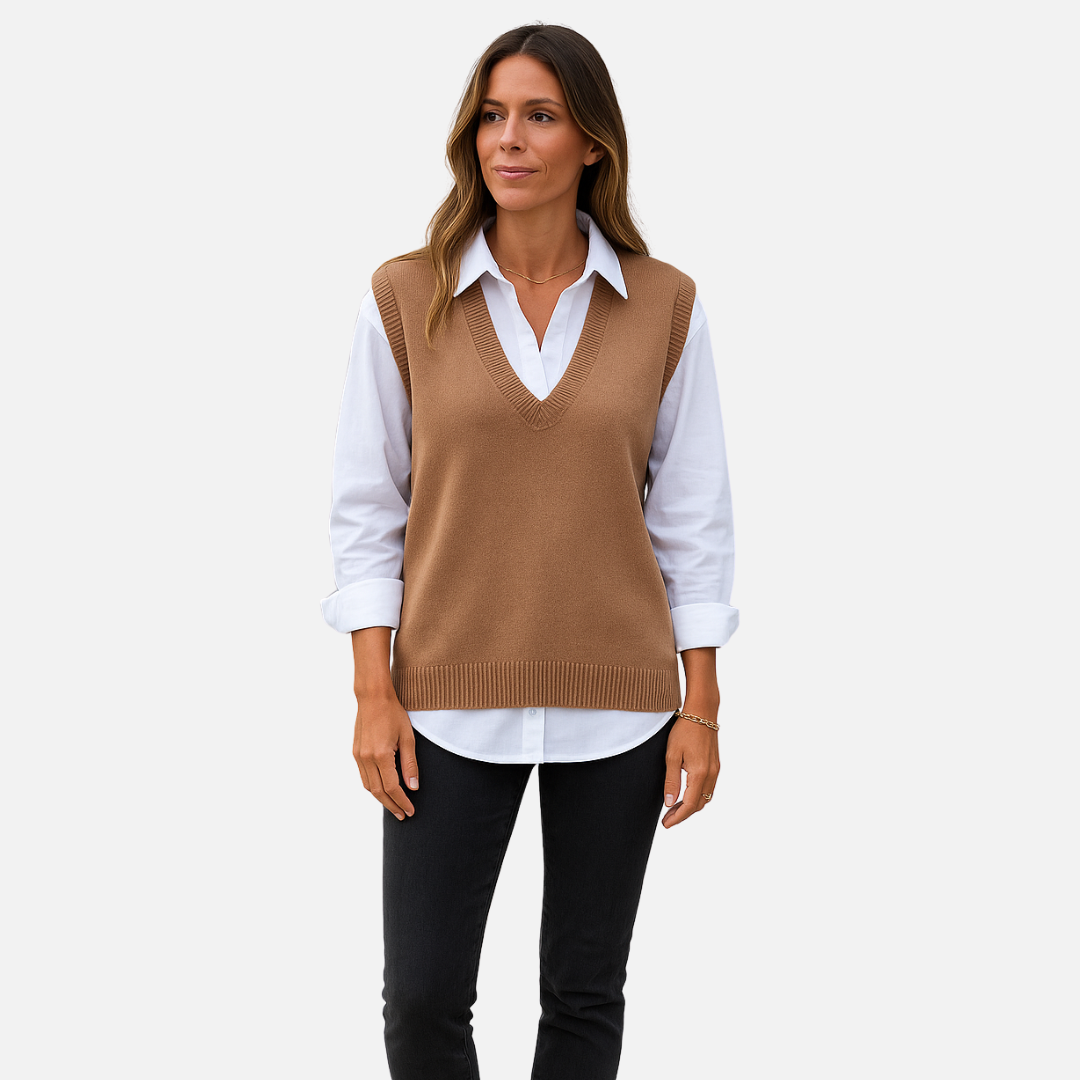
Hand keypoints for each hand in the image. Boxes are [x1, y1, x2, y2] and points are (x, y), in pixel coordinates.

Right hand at [353, 693, 418, 820]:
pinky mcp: (355, 753)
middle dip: (392, 805)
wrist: (373, 697)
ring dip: (382, 799)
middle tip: (404, 815)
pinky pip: (364, 777)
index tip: (411, 811)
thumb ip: (410, 764)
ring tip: (395, 806)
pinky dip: (373, 787)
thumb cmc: (394, 714)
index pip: (393, 787)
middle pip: (379, 792)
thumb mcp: (408, 738)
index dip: (402, 801)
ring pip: (369, 787)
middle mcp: (366, 758)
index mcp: (381, 755)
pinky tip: (383, 790)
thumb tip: (413, 787)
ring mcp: (358, 756)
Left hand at [661, 712, 720, 828]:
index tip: (665, 824)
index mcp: (700, 773)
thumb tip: (669, 803)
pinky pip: (708, 788)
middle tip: (666, 819)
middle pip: (699, 804)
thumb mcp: (672, 755)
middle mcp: (711, 774)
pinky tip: (685, 795)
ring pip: (705, 798)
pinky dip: (697, 797)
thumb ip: (671, 781)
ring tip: (673, 810)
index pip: (690, 805)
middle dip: (683, 814)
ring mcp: (716, 770)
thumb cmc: (684, 730)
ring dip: (691, 806)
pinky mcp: (716, 765)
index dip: (678, 817)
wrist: (702, 712)